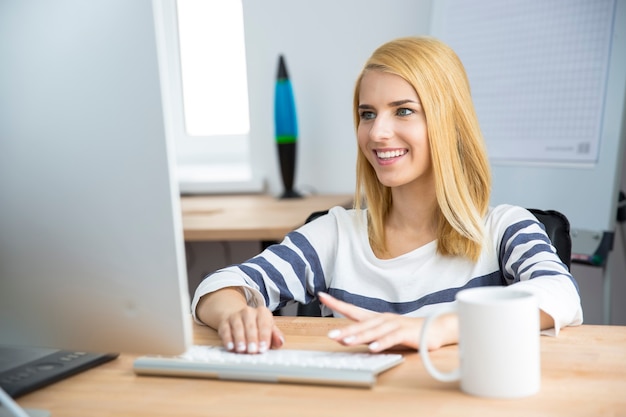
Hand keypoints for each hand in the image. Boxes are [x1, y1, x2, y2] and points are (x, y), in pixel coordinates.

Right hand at [216, 305, 283, 353]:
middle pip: (251, 325)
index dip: (264, 336)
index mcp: (262, 312)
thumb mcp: (268, 329)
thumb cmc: (257, 326)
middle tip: (253, 350)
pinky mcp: (224, 322)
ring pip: (237, 326)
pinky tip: (230, 347)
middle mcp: (248, 312)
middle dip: (252, 339)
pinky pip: (225, 330)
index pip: (265, 324)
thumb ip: (275, 336)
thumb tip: (280, 342)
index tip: (263, 348)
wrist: (238, 318)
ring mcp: (235, 316)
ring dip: (239, 339)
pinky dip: (227, 339)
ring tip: (241, 349)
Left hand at [318, 292, 456, 351]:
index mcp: (375, 318)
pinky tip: (373, 348)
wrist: (435, 328)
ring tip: (346, 341)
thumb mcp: (382, 334)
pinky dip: (381, 343)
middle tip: (330, 335)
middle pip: (361, 323)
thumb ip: (365, 335)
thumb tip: (345, 338)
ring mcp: (394, 325)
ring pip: (374, 330)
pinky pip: (391, 339)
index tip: (322, 296)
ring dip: (360, 336)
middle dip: (345, 329)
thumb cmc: (406, 332)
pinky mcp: (405, 333)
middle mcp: (383, 319)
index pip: (353, 309)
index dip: (337, 303)